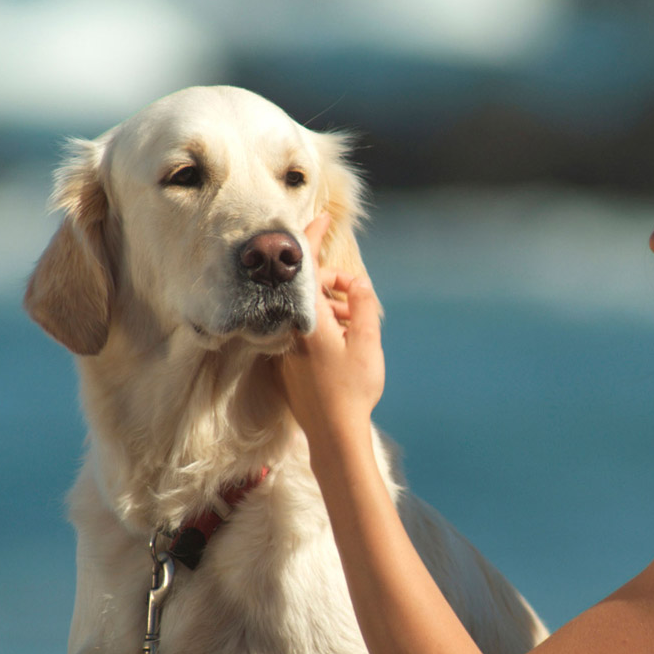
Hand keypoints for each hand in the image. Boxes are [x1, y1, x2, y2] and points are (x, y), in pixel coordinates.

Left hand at [278, 214, 384, 459]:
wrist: (333, 433)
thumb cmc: (353, 390)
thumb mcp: (367, 342)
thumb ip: (361, 305)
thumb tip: (356, 281)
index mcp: (309, 320)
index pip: (307, 268)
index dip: (313, 238)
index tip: (322, 219)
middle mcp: (291, 329)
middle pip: (309, 288)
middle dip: (335, 283)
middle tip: (356, 295)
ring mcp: (286, 346)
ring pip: (307, 310)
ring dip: (332, 306)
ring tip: (355, 323)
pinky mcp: (286, 361)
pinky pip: (303, 328)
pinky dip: (322, 324)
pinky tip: (342, 339)